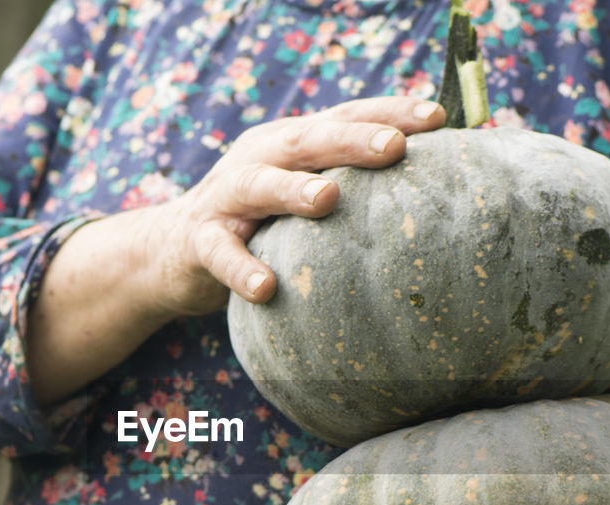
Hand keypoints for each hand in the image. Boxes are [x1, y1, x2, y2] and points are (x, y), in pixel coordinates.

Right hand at [150, 96, 444, 315]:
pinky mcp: (199, 241)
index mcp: (292, 143)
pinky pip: (220, 253)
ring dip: (292, 189)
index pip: (344, 117)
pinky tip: (265, 287)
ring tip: (327, 199)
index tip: (437, 117)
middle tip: (395, 146)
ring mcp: (225, 197)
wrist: (171, 250)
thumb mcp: (300, 193)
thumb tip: (431, 197)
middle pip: (308, 140)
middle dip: (352, 140)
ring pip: (258, 184)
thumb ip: (348, 186)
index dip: (388, 112)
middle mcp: (259, 157)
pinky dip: (241, 268)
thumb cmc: (259, 222)